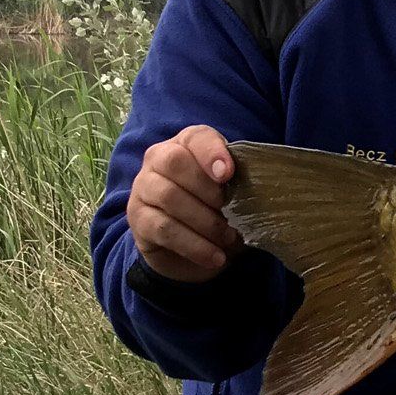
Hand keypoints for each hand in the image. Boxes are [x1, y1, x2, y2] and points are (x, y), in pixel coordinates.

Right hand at [127, 125, 241, 282]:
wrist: (192, 249)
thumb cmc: (219, 211)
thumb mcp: (235, 195)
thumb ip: (241, 184)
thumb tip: (257, 192)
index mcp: (187, 144)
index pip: (197, 137)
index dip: (212, 153)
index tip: (228, 174)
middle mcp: (159, 159)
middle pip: (175, 162)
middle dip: (208, 190)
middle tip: (231, 213)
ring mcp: (143, 188)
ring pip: (168, 197)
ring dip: (205, 221)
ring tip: (228, 238)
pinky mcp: (138, 219)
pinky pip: (164, 228)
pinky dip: (194, 245)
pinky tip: (215, 257)